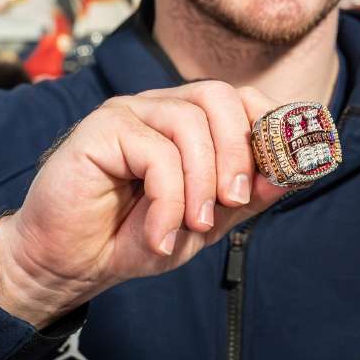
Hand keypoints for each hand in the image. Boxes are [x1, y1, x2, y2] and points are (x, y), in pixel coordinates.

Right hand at [0, 81, 288, 326]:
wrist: (67, 263)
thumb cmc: (132, 237)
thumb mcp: (204, 223)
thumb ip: (245, 197)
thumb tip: (291, 173)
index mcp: (190, 122)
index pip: (241, 98)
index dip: (269, 125)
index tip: (285, 169)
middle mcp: (161, 107)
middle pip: (220, 96)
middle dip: (238, 152)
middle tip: (236, 201)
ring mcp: (130, 112)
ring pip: (190, 122)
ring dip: (202, 182)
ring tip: (194, 225)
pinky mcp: (101, 128)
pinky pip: (156, 152)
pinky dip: (168, 201)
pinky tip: (157, 234)